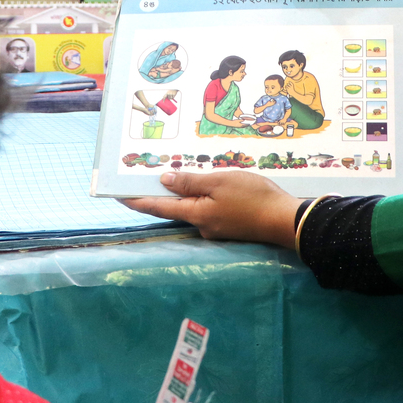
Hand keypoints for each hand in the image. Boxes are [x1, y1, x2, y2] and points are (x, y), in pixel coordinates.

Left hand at [123, 171, 300, 247]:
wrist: (286, 220)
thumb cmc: (253, 197)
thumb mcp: (220, 182)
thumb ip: (191, 182)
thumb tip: (164, 181)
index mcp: (196, 214)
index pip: (158, 207)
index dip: (137, 201)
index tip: (117, 196)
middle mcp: (202, 226)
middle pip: (175, 208)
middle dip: (163, 194)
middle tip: (149, 175)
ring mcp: (216, 229)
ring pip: (195, 208)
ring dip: (188, 194)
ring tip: (185, 173)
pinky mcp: (230, 227)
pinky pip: (210, 210)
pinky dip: (206, 198)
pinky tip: (214, 186)